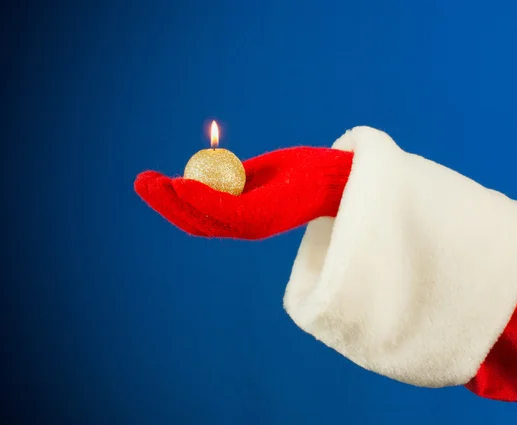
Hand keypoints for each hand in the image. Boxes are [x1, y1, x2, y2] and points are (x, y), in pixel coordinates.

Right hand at [134, 147, 352, 239]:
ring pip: (205, 219)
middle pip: (195, 221)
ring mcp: (255, 223)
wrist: (343, 174)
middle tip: (141, 181)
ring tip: (151, 182)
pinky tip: (181, 184)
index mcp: (245, 215)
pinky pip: (226, 210)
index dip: (173, 201)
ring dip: (175, 201)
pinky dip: (202, 199)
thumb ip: (239, 176)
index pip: (201, 215)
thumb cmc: (307, 172)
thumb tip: (210, 169)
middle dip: (165, 203)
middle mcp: (247, 225)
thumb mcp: (266, 170)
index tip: (152, 180)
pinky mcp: (266, 216)